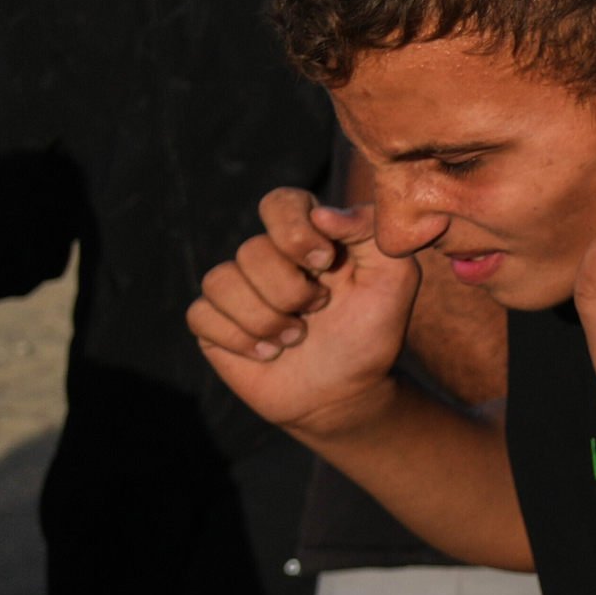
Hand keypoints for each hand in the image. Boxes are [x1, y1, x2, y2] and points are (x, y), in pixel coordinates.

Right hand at [189, 188, 420, 439]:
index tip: (325, 262)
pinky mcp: (212, 323)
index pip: (281, 203)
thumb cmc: (372, 329)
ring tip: (297, 336)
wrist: (347, 391)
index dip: (294, 230)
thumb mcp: (394, 277)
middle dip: (290, 290)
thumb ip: (369, 232)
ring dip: (267, 319)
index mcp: (310, 236)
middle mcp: (269, 256)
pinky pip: (201, 314)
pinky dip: (240, 339)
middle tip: (319, 309)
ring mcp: (237, 288)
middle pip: (252, 250)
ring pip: (221, 281)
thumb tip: (321, 213)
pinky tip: (268, 352)